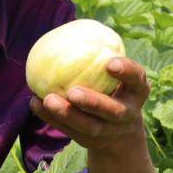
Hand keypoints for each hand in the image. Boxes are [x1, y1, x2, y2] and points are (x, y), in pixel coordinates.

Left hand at [29, 57, 150, 152]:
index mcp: (138, 92)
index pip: (137, 80)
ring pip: (89, 127)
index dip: (126, 72)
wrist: (121, 135)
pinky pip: (70, 131)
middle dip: (93, 102)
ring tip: (47, 99)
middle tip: (73, 92)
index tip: (110, 63)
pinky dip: (52, 118)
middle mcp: (127, 114)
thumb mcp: (119, 78)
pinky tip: (35, 104)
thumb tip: (70, 30)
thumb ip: (101, 59)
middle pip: (112, 111)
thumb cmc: (115, 90)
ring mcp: (110, 131)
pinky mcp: (92, 142)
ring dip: (67, 114)